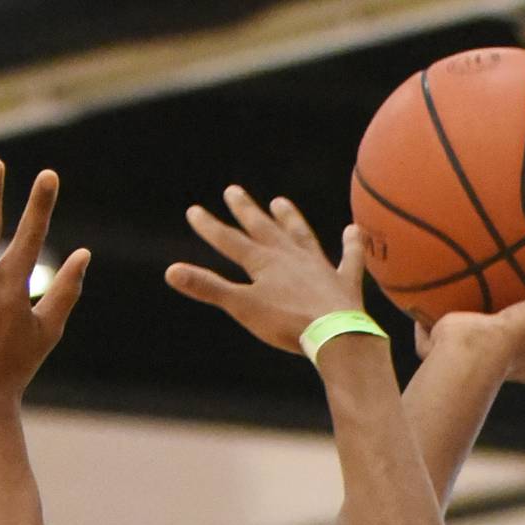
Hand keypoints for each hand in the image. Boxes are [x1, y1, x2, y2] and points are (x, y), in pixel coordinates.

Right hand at [167, 190, 361, 352]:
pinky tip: (353, 230)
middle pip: (264, 229)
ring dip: (290, 219)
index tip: (194, 211)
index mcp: (264, 262)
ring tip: (280, 203)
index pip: (230, 241)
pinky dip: (352, 246)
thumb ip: (208, 288)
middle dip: (246, 210)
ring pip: (301, 236)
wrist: (335, 334)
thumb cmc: (287, 323)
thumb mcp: (242, 307)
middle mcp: (291, 256)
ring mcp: (319, 267)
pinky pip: (350, 259)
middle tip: (233, 190)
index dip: (210, 227)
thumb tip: (170, 272)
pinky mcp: (344, 284)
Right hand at [416, 260, 524, 383]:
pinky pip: (450, 315)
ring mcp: (478, 350)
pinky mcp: (449, 339)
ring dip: (489, 307)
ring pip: (487, 325)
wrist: (463, 356)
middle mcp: (509, 358)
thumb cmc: (514, 340)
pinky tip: (446, 271)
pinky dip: (446, 301)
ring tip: (492, 276)